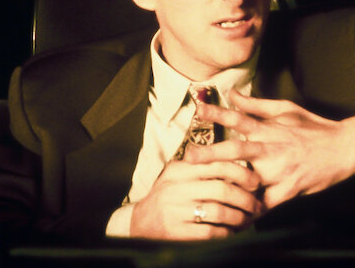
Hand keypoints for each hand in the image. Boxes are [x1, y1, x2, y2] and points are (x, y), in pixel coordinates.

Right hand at [130, 157, 262, 239]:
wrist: (140, 222)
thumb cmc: (167, 197)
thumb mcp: (177, 176)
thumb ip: (200, 168)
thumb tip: (239, 165)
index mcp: (178, 170)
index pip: (216, 165)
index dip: (242, 173)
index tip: (255, 182)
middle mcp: (175, 188)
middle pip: (222, 189)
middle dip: (246, 199)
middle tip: (256, 205)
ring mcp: (175, 210)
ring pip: (220, 212)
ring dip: (239, 218)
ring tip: (246, 219)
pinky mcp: (177, 231)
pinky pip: (211, 232)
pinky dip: (226, 233)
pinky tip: (231, 232)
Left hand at [187, 91, 354, 208]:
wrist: (345, 149)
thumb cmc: (313, 128)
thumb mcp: (285, 110)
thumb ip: (256, 105)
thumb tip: (232, 93)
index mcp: (268, 129)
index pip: (238, 117)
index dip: (217, 113)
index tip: (197, 109)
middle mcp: (271, 148)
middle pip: (237, 148)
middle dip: (211, 152)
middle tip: (189, 156)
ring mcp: (280, 170)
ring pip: (249, 177)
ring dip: (227, 183)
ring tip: (204, 189)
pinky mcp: (290, 188)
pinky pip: (266, 202)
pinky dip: (250, 209)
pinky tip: (234, 214)